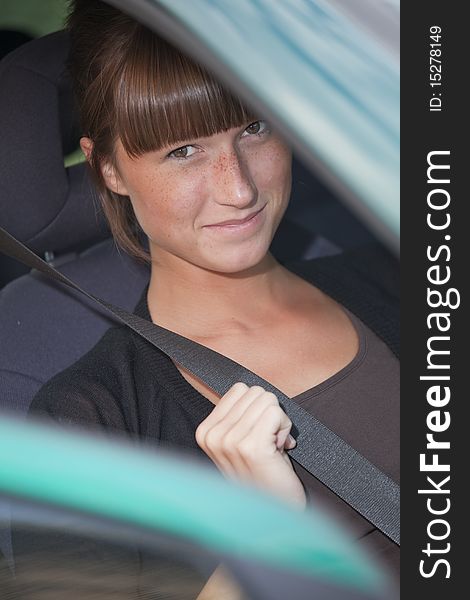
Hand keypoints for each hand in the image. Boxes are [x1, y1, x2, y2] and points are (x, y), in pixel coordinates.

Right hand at [195, 382, 305, 507]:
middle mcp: (213, 435)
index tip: (258, 433)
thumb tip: (252, 389)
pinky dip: (285, 428)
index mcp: (205, 431)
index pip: (240, 389)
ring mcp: (230, 441)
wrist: (271, 517)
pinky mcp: (251, 447)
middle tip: (268, 442)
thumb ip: (238, 415)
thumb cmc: (262, 474)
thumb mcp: (238, 442)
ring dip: (279, 423)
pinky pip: (276, 412)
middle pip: (256, 392)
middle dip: (269, 414)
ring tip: (273, 447)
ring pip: (268, 400)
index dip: (257, 408)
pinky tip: (280, 449)